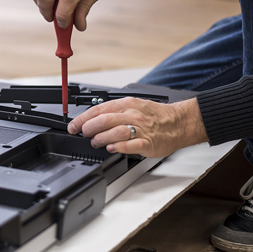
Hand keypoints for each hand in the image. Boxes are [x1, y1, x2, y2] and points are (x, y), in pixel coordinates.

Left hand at [68, 97, 208, 157]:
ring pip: (114, 132)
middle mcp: (132, 115)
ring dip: (100, 138)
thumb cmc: (155, 116)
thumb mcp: (133, 106)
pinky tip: (110, 148)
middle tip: (84, 135)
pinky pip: (130, 145)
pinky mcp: (148, 143)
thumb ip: (114, 112)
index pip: (98, 109)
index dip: (82, 119)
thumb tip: (91, 119)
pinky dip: (118, 147)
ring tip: (96, 143)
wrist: (179, 122)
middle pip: (104, 120)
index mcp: (126, 104)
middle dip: (88, 129)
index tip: (73, 126)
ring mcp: (140, 129)